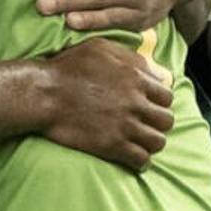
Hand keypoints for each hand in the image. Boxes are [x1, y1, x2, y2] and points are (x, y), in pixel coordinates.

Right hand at [26, 36, 173, 172]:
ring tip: (141, 142)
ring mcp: (125, 125)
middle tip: (146, 125)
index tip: (149, 107)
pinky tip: (134, 159)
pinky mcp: (112, 145)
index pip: (166, 96)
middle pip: (166, 120)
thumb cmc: (67, 67)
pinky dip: (140, 161)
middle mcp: (135, 103)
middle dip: (158, 123)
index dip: (159, 102)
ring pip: (157, 141)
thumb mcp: (101, 48)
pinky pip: (140, 159)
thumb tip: (156, 72)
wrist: (44, 93)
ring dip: (151, 142)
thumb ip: (131, 58)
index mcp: (135, 78)